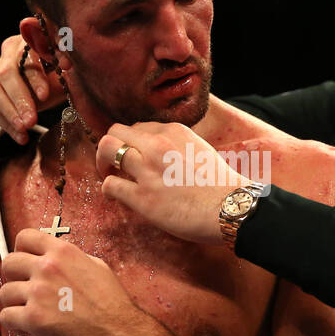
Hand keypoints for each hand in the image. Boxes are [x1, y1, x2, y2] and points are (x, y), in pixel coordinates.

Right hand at [0, 28, 65, 143]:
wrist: (54, 81)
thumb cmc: (61, 70)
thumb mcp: (67, 65)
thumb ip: (66, 60)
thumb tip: (66, 63)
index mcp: (25, 41)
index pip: (24, 56)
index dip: (34, 77)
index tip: (45, 95)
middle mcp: (6, 55)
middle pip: (4, 75)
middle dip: (19, 99)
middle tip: (32, 120)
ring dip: (9, 113)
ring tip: (25, 129)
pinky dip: (7, 126)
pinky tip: (23, 138)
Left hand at [0, 228, 165, 335]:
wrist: (120, 334)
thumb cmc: (113, 304)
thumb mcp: (97, 267)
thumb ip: (72, 259)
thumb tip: (57, 258)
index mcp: (63, 252)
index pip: (24, 237)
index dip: (21, 250)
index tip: (26, 263)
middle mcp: (47, 268)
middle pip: (8, 263)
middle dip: (14, 278)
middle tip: (25, 290)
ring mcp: (38, 293)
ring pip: (5, 293)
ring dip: (15, 304)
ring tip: (29, 313)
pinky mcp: (34, 319)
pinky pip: (6, 317)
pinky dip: (15, 324)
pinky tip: (29, 328)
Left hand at [95, 122, 243, 246]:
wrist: (231, 208)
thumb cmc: (221, 185)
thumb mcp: (200, 150)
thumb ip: (178, 146)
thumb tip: (164, 155)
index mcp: (174, 131)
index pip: (139, 127)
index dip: (131, 141)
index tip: (133, 153)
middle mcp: (157, 144)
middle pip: (115, 131)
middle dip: (110, 146)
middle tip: (112, 162)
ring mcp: (148, 169)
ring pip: (107, 149)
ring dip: (103, 163)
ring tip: (108, 174)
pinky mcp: (143, 196)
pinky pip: (110, 184)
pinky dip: (108, 189)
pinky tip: (114, 195)